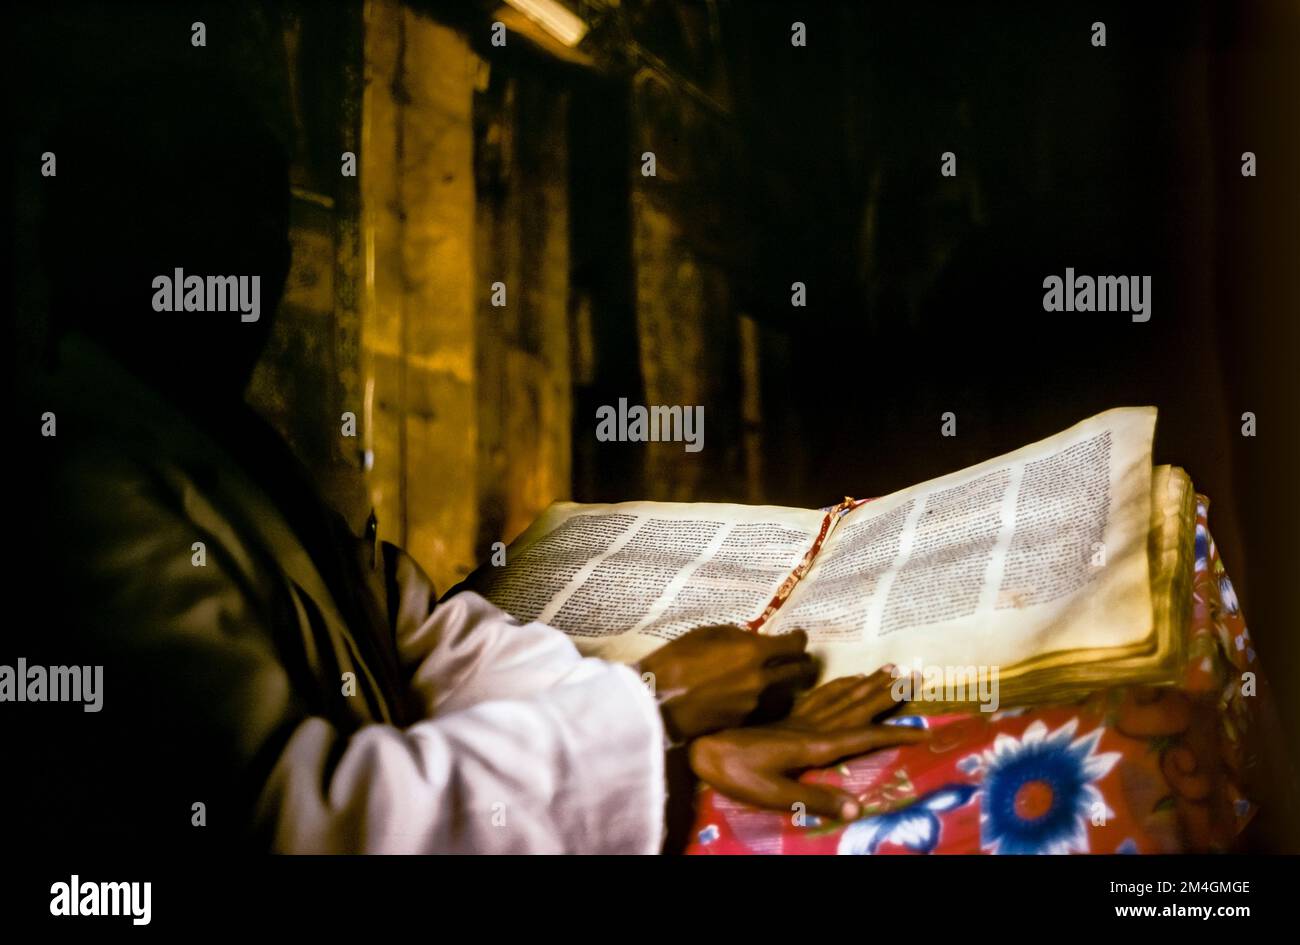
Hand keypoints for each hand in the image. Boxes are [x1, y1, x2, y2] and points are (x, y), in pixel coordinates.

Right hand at [636, 626, 816, 741]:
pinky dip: (762, 699)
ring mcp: (754, 704)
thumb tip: (754, 640)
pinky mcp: (743, 721)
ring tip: (774, 678)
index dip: (799, 639)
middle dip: (802, 663)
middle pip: (799, 671)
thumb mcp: (706, 635)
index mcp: (753, 652)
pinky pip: (763, 707)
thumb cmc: (676, 660)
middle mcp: (761, 679)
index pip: (794, 645)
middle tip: (797, 658)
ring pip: (783, 692)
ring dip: (783, 684)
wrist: (657, 700)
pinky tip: (748, 695)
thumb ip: (737, 636)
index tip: (798, 636)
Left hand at [687, 667, 927, 819]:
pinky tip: (843, 678)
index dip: (892, 733)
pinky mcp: (781, 716)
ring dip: (865, 684)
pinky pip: (817, 694)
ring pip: (838, 696)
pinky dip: (836, 685)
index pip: (862, 736)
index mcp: (813, 744)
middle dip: (884, 693)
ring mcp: (795, 719)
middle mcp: (810, 726)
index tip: (921, 729)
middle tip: (912, 676)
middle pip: (854, 706)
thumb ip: (816, 798)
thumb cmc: (735, 773)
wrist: (698, 746)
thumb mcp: (776, 793)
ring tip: (887, 670)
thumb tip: (858, 808)